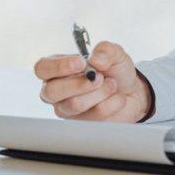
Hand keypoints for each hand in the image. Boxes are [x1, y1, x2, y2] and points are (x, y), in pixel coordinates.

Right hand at [33, 41, 151, 122]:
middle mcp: (57, 91)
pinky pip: (94, 115)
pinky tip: (116, 98)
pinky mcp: (81, 124)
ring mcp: (67, 109)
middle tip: (100, 77)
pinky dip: (112, 103)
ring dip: (101, 92)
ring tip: (112, 85)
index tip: (82, 63)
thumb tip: (96, 59)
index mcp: (59, 70)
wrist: (132, 92)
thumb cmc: (115, 72)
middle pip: (51, 91)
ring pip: (74, 104)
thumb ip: (106, 50)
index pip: (42, 68)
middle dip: (80, 83)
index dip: (59, 66)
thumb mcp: (115, 54)